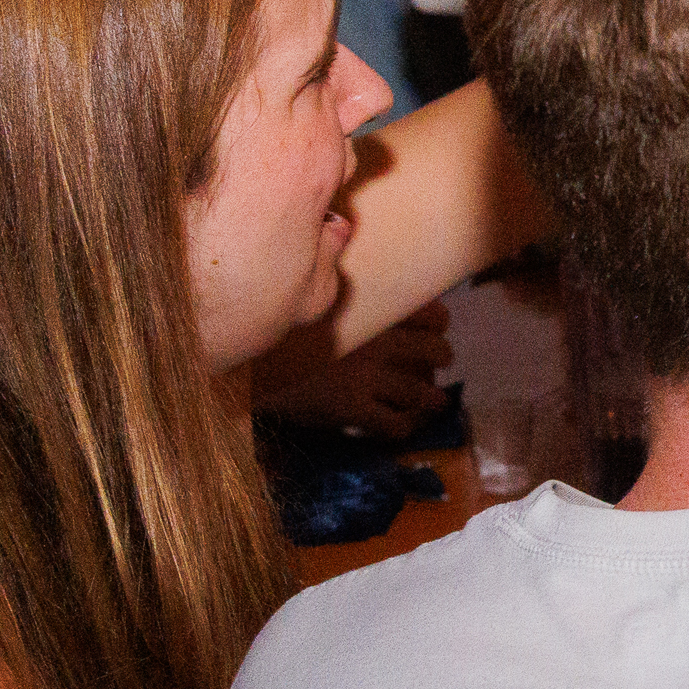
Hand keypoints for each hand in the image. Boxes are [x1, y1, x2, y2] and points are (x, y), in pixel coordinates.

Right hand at [255, 302, 451, 437]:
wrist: (248, 361)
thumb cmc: (283, 329)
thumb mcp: (318, 301)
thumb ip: (344, 290)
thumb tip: (356, 260)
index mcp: (372, 309)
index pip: (431, 313)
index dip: (437, 324)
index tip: (434, 330)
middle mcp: (377, 340)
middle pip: (435, 351)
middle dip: (440, 360)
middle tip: (435, 366)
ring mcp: (366, 376)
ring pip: (421, 392)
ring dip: (431, 400)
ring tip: (434, 403)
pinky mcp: (352, 408)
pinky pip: (394, 425)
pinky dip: (403, 428)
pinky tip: (398, 427)